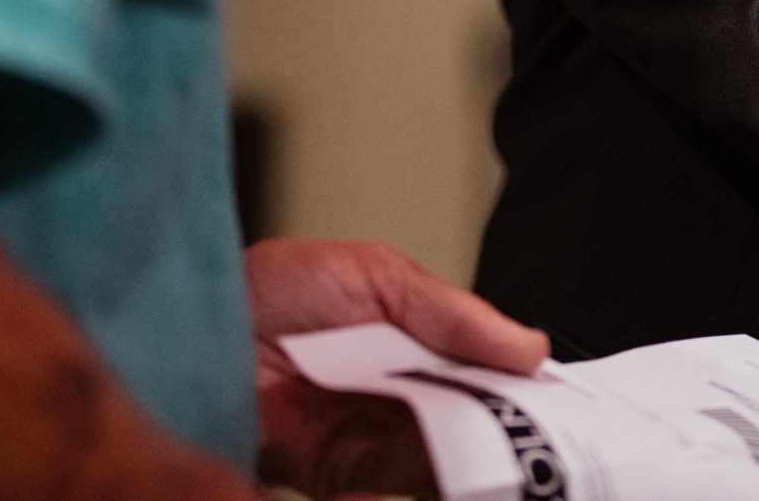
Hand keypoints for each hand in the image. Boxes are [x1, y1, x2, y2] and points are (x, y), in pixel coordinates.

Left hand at [248, 239, 549, 500]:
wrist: (190, 323)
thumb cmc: (272, 288)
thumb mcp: (379, 277)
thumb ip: (452, 314)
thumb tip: (531, 349)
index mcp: (420, 348)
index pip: (489, 377)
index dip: (527, 392)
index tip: (568, 403)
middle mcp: (401, 402)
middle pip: (474, 428)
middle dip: (510, 433)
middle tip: (548, 436)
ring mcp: (372, 444)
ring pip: (443, 464)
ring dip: (476, 461)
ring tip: (511, 454)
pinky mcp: (339, 476)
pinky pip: (393, 483)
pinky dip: (426, 479)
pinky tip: (459, 471)